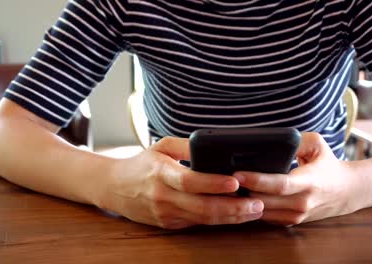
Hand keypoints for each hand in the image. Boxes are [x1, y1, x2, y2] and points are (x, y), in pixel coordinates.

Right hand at [97, 137, 264, 228]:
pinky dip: (218, 220)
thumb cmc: (141, 164)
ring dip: (231, 217)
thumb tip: (215, 147)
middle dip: (233, 207)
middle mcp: (163, 197)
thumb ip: (187, 146)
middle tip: (257, 203)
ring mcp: (166, 214)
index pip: (190, 181)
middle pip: (202, 207)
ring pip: (203, 219)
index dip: (213, 183)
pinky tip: (236, 215)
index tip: (235, 182)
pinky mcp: (169, 224)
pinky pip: (197, 224)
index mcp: (161, 173)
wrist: (114, 188)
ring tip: (254, 211)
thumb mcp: (161, 146)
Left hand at [233, 132, 361, 225]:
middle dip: (242, 192)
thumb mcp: (316, 144)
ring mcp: (296, 216)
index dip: (256, 180)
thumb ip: (295, 141)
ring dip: (244, 202)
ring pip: (262, 212)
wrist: (346, 191)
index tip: (238, 174)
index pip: (279, 185)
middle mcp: (302, 203)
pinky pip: (265, 217)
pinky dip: (251, 207)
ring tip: (227, 188)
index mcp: (309, 182)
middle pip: (265, 200)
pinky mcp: (290, 222)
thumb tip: (273, 140)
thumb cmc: (327, 164)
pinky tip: (239, 196)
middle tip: (223, 180)